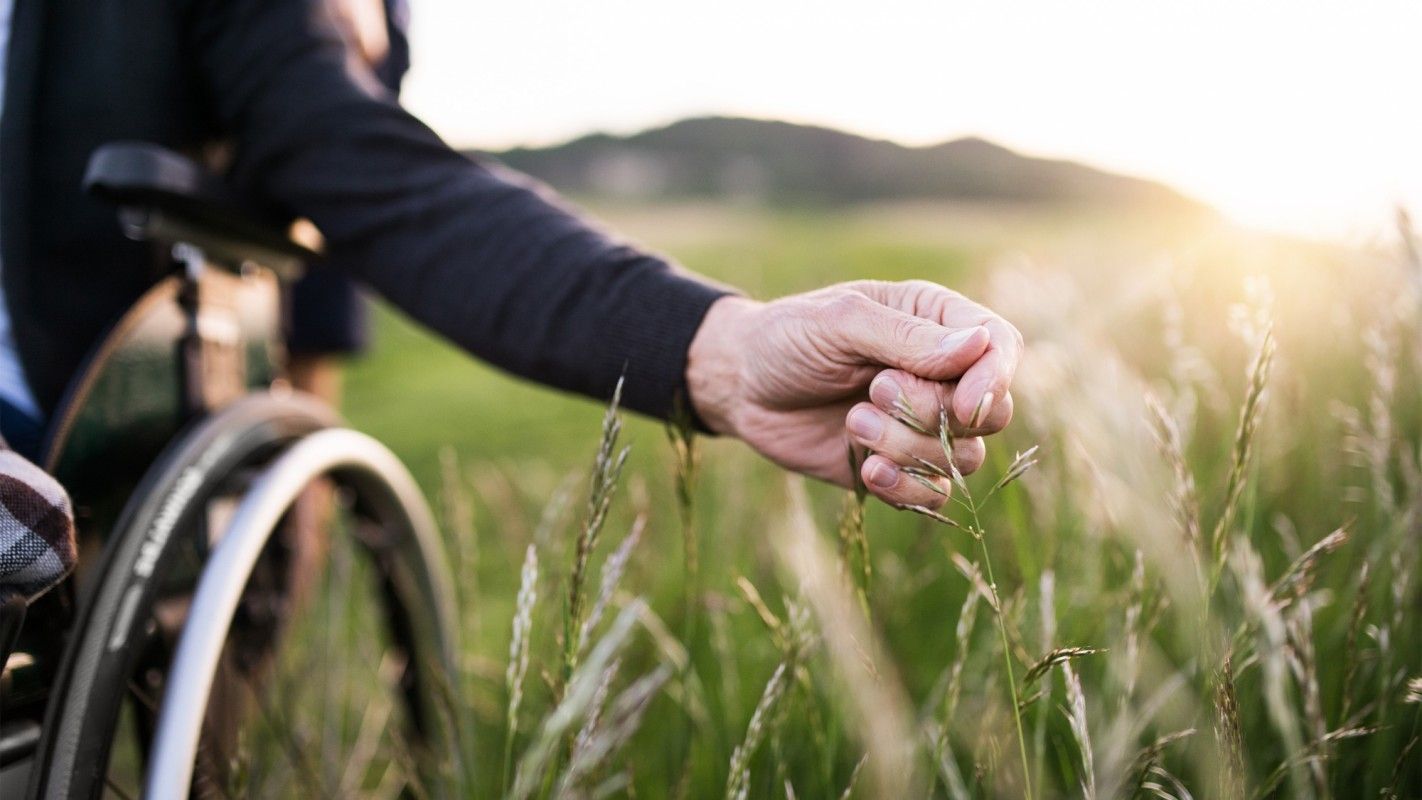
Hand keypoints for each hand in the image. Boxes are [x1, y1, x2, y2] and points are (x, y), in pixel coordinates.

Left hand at [685, 280, 1020, 508]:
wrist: (740, 387)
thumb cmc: (788, 338)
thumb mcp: (840, 323)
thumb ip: (906, 337)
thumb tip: (979, 346)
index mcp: (935, 321)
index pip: (999, 347)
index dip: (994, 379)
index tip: (963, 404)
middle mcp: (940, 374)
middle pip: (990, 410)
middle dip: (934, 412)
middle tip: (874, 391)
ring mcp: (923, 424)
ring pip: (964, 457)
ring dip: (909, 448)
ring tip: (853, 424)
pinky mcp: (900, 465)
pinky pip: (934, 493)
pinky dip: (906, 487)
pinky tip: (869, 469)